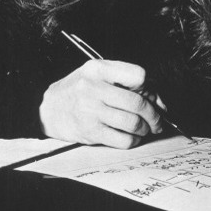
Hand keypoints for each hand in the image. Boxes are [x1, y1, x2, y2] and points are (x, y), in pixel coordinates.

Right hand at [39, 59, 163, 148]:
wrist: (50, 109)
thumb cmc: (80, 90)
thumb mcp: (99, 75)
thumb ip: (128, 83)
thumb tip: (160, 104)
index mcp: (98, 69)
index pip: (138, 75)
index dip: (149, 86)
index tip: (150, 95)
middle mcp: (93, 88)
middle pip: (137, 102)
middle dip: (153, 115)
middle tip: (157, 121)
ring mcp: (90, 111)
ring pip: (133, 123)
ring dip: (145, 129)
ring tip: (145, 129)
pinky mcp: (90, 132)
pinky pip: (123, 139)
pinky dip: (133, 140)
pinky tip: (132, 137)